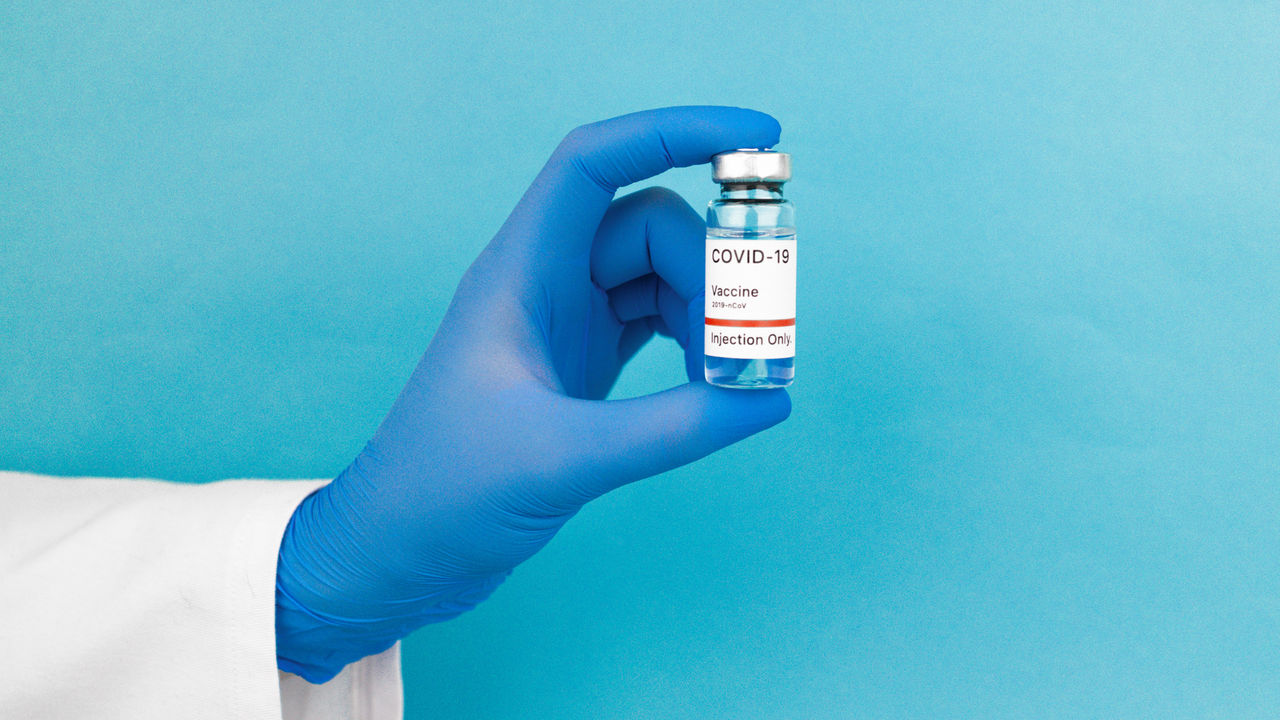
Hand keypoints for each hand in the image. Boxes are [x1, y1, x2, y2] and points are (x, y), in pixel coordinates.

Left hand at [275, 106, 791, 681]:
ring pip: (660, 275)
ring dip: (709, 313)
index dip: (677, 132)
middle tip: (751, 341)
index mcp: (520, 271)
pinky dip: (696, 343)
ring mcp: (565, 321)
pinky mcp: (581, 364)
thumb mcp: (563, 458)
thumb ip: (672, 428)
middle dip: (713, 268)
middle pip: (651, 226)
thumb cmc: (446, 491)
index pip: (597, 161)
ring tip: (730, 379)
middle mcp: (544, 281)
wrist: (401, 548)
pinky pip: (657, 322)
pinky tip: (714, 386)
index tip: (759, 138)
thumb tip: (769, 399)